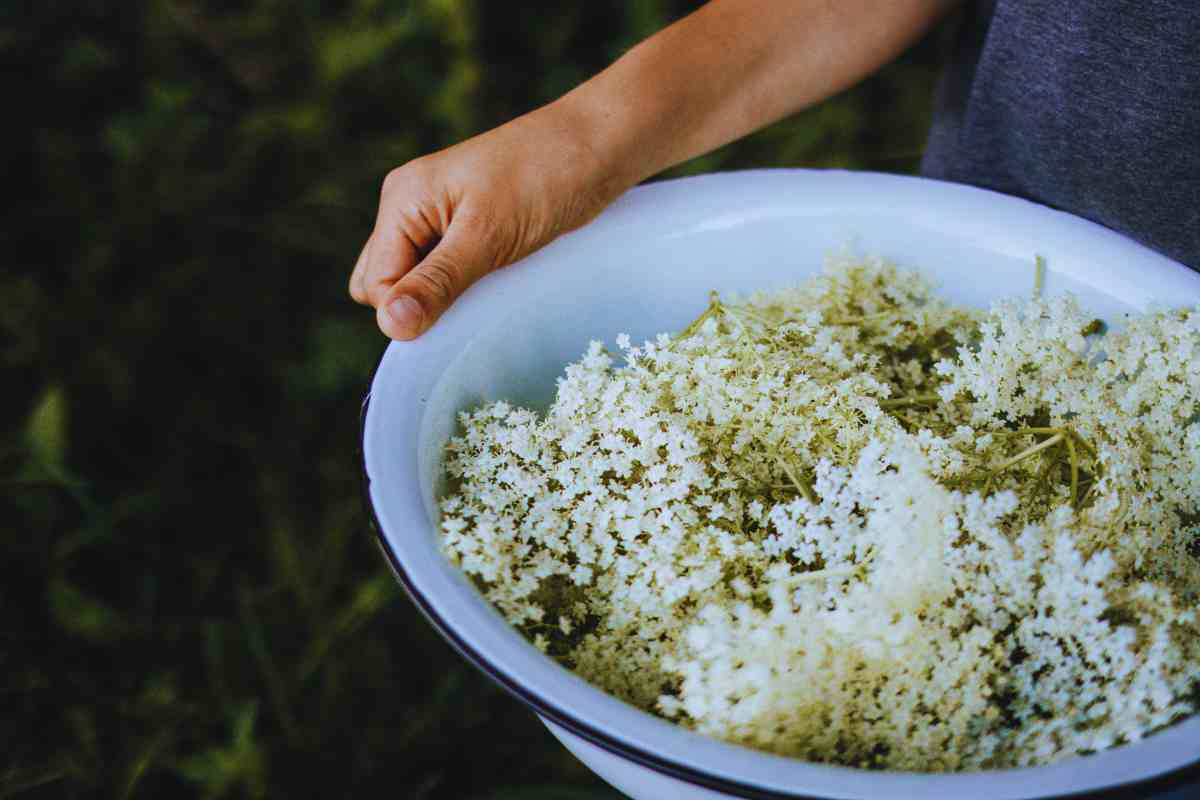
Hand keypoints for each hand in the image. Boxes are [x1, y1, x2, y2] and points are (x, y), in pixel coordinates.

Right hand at [349, 109, 622, 339]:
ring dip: (443, 297)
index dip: (410, 308)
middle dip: (418, 303)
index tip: (458, 311)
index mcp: (402, 200)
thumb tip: (391, 326)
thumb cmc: (545, 178)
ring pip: (415, 280)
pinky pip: (445, 270)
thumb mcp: (488, 236)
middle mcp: (410, 206)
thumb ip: (438, 281)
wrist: (600, 145)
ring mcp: (438, 216)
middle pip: (383, 283)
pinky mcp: (467, 226)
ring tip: (488, 285)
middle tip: (472, 297)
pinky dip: (463, 285)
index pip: (375, 284)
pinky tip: (496, 279)